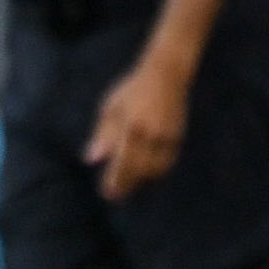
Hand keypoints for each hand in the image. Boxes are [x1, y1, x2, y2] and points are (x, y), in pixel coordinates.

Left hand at [84, 52, 189, 199]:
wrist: (166, 72)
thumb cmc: (132, 90)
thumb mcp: (111, 108)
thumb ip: (102, 135)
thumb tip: (91, 160)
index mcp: (132, 126)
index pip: (123, 162)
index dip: (116, 181)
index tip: (107, 193)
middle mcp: (152, 133)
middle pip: (140, 170)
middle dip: (127, 185)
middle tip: (114, 195)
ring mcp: (167, 134)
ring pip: (156, 168)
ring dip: (142, 181)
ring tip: (128, 187)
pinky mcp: (177, 134)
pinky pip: (167, 161)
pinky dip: (157, 172)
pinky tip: (145, 176)